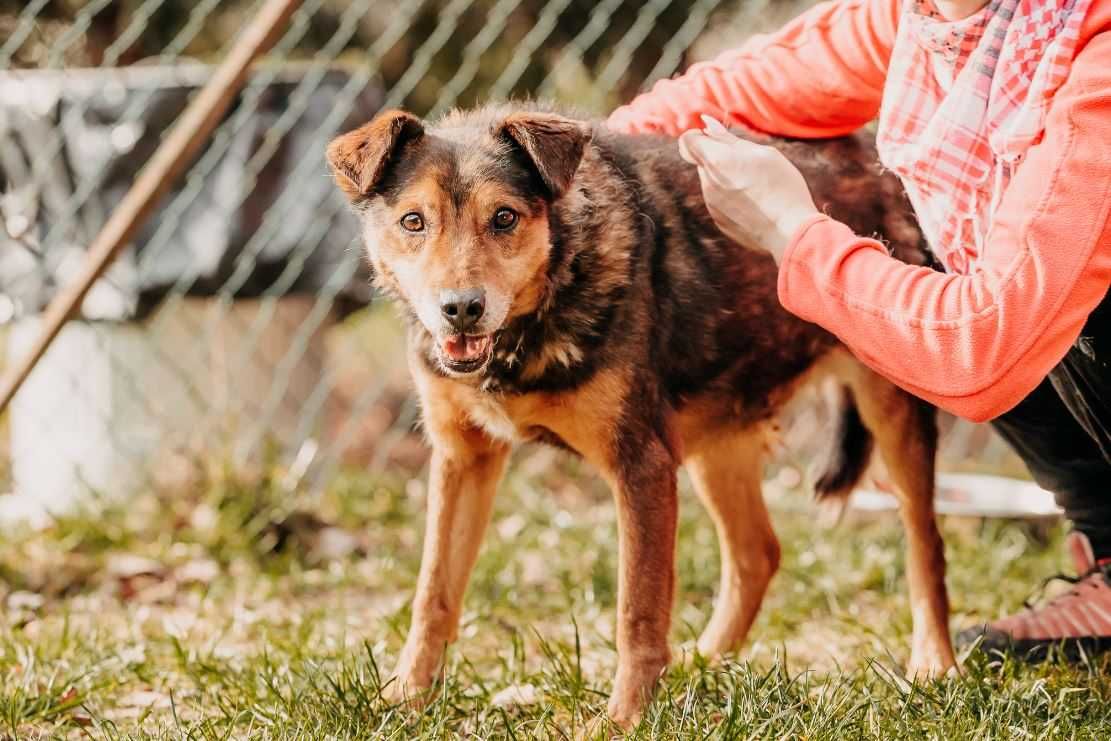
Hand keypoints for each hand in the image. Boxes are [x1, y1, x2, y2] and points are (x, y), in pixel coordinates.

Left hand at [678, 115, 819, 262]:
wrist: (789, 231)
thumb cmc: (782, 186)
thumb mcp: (763, 153)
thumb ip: (729, 139)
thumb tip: (706, 124)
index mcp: (717, 161)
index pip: (687, 141)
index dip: (697, 137)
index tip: (714, 138)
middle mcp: (708, 184)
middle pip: (703, 162)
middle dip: (719, 158)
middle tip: (748, 164)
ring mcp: (711, 205)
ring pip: (711, 182)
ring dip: (726, 178)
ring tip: (756, 186)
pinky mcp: (719, 221)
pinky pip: (719, 201)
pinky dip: (731, 197)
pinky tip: (755, 203)